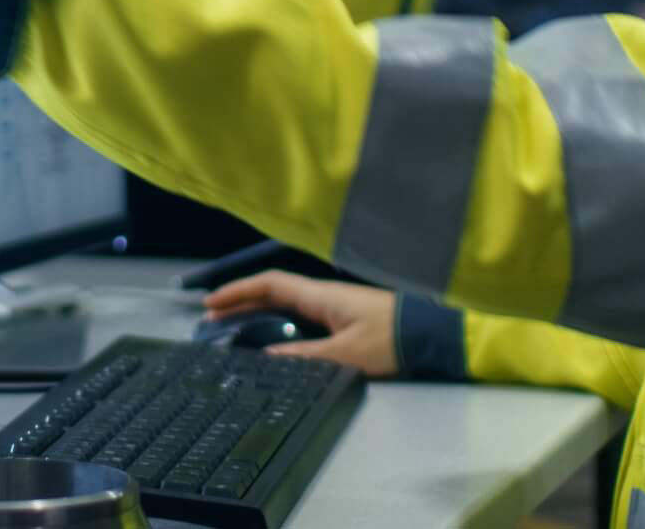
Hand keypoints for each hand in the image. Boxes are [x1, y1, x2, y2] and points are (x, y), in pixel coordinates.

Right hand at [202, 271, 401, 375]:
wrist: (432, 337)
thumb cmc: (390, 340)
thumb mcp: (345, 355)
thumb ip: (304, 357)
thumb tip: (265, 358)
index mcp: (320, 296)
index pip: (269, 285)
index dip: (237, 292)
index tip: (211, 304)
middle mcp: (323, 296)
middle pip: (272, 293)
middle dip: (240, 304)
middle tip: (211, 321)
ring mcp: (334, 307)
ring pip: (285, 306)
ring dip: (257, 314)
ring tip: (231, 331)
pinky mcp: (344, 321)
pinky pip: (300, 318)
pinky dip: (278, 326)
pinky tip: (270, 343)